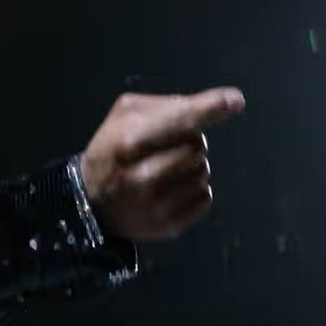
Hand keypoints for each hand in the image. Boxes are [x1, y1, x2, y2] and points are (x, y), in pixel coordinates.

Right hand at [79, 87, 245, 241]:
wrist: (90, 202)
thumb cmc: (112, 150)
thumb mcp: (125, 115)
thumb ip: (172, 104)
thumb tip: (231, 101)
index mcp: (128, 141)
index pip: (182, 120)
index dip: (211, 108)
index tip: (235, 100)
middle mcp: (143, 174)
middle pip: (198, 146)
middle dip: (189, 142)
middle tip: (167, 148)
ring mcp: (156, 204)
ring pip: (203, 173)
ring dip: (192, 168)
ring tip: (167, 171)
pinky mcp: (167, 225)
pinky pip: (204, 199)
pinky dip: (194, 191)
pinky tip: (171, 190)